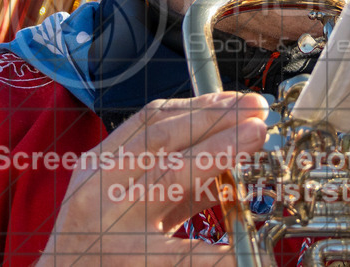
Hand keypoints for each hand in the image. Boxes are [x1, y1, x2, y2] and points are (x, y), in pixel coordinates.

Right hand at [37, 91, 267, 265]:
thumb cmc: (93, 242)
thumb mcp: (122, 198)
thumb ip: (171, 179)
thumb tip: (228, 154)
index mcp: (100, 167)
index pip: (150, 123)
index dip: (197, 106)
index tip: (235, 100)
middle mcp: (101, 189)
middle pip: (163, 143)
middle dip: (214, 120)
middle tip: (256, 111)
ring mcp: (114, 227)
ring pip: (170, 179)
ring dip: (217, 153)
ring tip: (255, 137)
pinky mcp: (131, 264)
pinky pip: (179, 256)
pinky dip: (214, 251)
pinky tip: (245, 248)